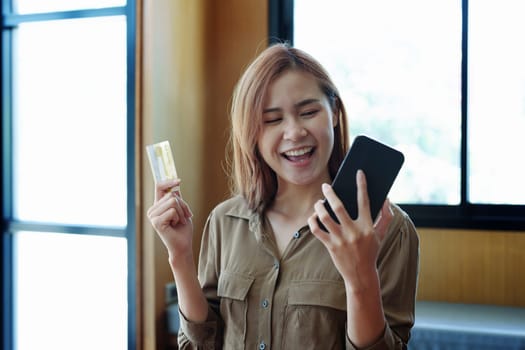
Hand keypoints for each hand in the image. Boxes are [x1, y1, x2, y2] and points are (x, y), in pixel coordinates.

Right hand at [147, 178, 193, 264]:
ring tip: (180, 221)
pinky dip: (179, 217)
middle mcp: (152, 210)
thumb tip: (175, 186)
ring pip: (173, 202)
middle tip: (185, 216)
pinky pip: (173, 211)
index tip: (178, 180)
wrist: (183, 246)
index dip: (168, 182)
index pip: (159, 187)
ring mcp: (153, 216)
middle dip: (183, 205)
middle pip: (171, 195)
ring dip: (181, 212)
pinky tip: (176, 225)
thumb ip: (177, 199)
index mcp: (157, 206)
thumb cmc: (183, 230)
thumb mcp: (182, 210)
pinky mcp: (156, 222)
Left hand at [308, 170, 393, 291]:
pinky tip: (314, 216)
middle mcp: (353, 232)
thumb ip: (386, 217)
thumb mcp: (381, 235)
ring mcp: (340, 239)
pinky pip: (317, 230)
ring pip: (325, 217)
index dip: (362, 185)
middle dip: (331, 193)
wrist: (361, 275)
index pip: (365, 201)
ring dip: (319, 207)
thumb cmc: (371, 251)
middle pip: (339, 207)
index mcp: (367, 226)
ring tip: (319, 202)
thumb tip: (386, 199)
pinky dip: (313, 221)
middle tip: (326, 186)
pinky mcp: (330, 246)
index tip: (358, 172)